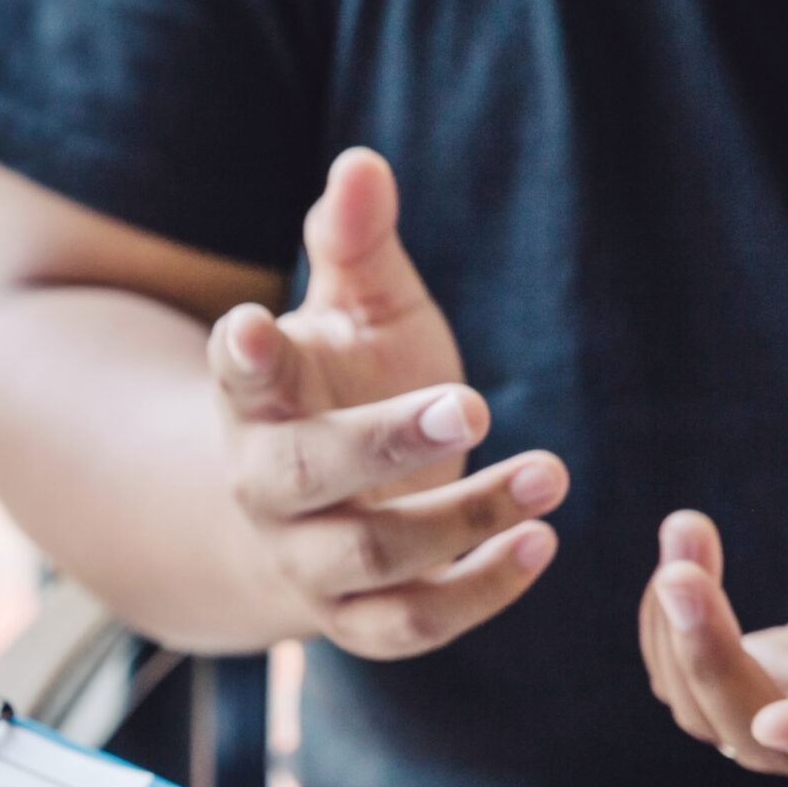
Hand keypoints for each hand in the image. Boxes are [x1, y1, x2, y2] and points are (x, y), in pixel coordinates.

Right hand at [211, 149, 566, 656]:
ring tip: (551, 473)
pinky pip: (408, 624)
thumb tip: (361, 162)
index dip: (240, 355)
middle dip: (384, 443)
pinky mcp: (353, 618)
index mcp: (252, 400)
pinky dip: (476, 594)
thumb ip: (354, 242)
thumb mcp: (354, 309)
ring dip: (463, 517)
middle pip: (300, 475)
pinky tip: (539, 545)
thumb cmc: (342, 385)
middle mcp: (262, 485)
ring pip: (368, 554)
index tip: (251, 325)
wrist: (307, 513)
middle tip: (475, 403)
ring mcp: (303, 559)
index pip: (235, 374)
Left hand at [641, 504, 787, 786]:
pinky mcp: (781, 671)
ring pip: (707, 708)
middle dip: (708, 656)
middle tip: (680, 570)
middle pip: (758, 734)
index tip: (781, 719)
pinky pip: (694, 672)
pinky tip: (688, 548)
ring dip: (673, 628)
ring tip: (685, 532)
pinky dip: (671, 621)